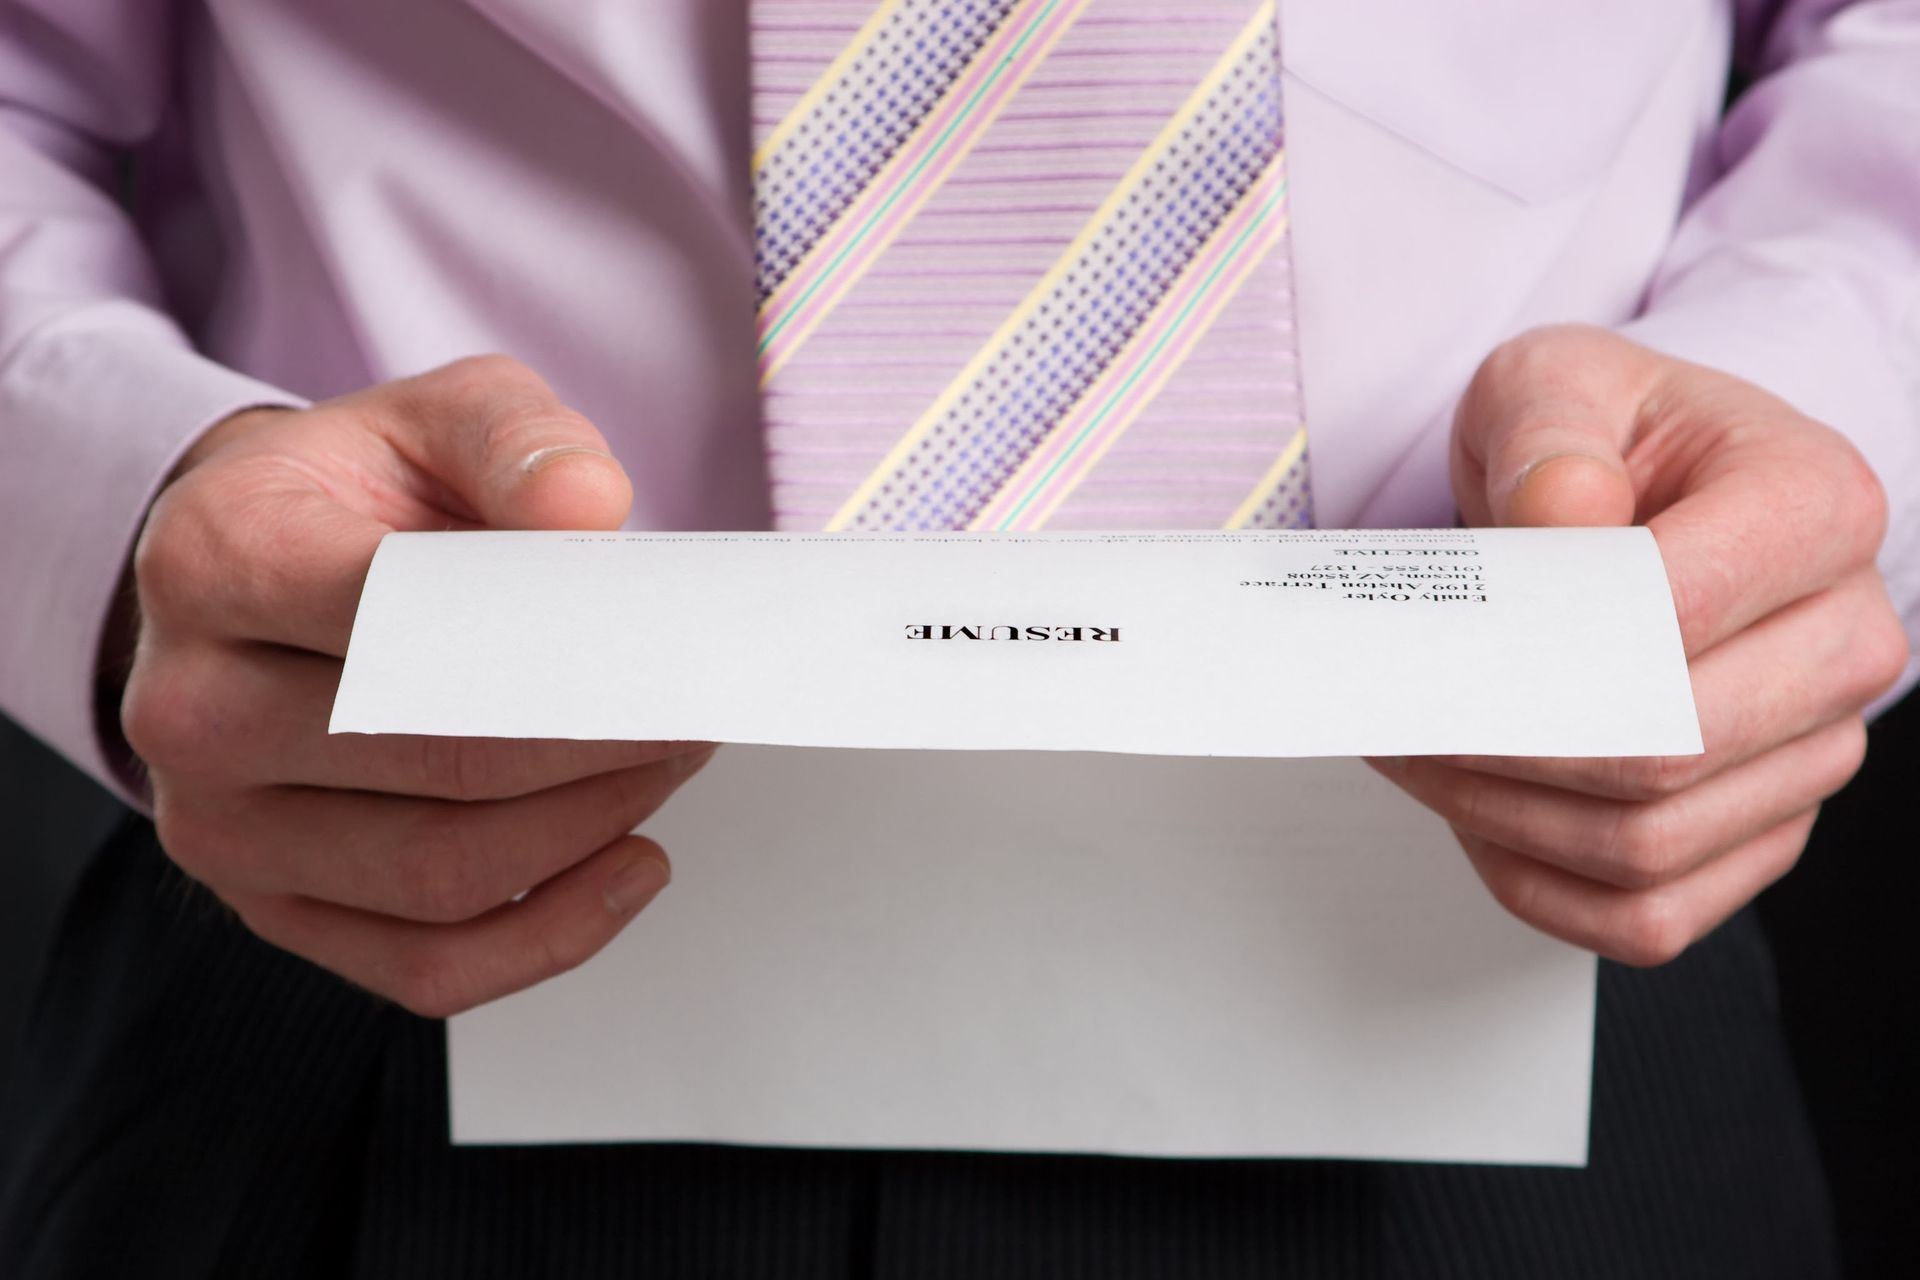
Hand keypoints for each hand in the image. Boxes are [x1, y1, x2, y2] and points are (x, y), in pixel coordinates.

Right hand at [122, 355, 713, 1016]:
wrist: (249, 574)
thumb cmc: (349, 501)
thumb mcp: (432, 418)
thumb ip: (517, 441)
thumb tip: (589, 508)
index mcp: (217, 561)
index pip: (406, 623)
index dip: (563, 648)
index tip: (668, 650)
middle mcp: (191, 707)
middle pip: (441, 760)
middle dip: (603, 741)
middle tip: (696, 706)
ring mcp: (221, 825)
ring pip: (445, 875)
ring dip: (593, 826)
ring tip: (667, 763)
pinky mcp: (272, 907)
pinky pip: (426, 966)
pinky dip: (552, 935)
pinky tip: (629, 863)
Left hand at [1369, 326, 1907, 965]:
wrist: (1638, 495)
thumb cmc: (1603, 443)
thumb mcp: (1554, 380)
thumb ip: (1551, 423)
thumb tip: (1559, 505)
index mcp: (1819, 506)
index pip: (1677, 615)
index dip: (1535, 649)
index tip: (1432, 649)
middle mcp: (1846, 639)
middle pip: (1664, 751)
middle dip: (1499, 744)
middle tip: (1396, 709)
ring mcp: (1815, 750)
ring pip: (1646, 847)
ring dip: (1496, 815)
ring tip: (1415, 750)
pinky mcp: (1762, 832)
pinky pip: (1649, 917)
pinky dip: (1539, 882)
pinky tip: (1476, 815)